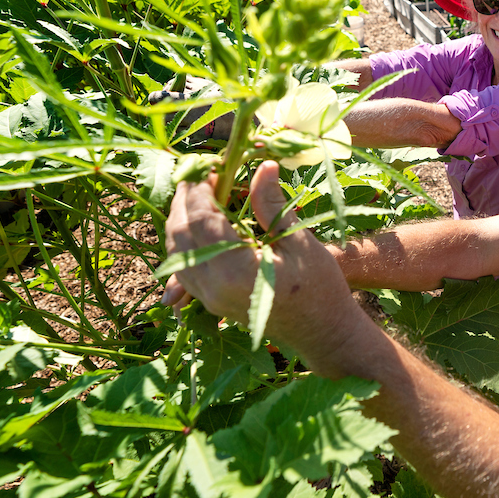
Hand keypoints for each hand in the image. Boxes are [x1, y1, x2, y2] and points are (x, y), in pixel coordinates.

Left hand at [163, 160, 359, 368]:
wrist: (323, 332)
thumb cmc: (319, 287)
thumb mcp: (299, 242)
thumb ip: (272, 205)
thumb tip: (264, 165)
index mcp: (235, 270)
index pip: (201, 218)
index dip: (200, 188)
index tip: (213, 167)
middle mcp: (213, 286)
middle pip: (180, 233)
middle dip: (185, 199)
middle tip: (202, 175)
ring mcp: (208, 297)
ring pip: (175, 251)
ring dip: (180, 219)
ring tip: (198, 194)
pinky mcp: (209, 302)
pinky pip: (183, 268)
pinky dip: (184, 242)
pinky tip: (197, 226)